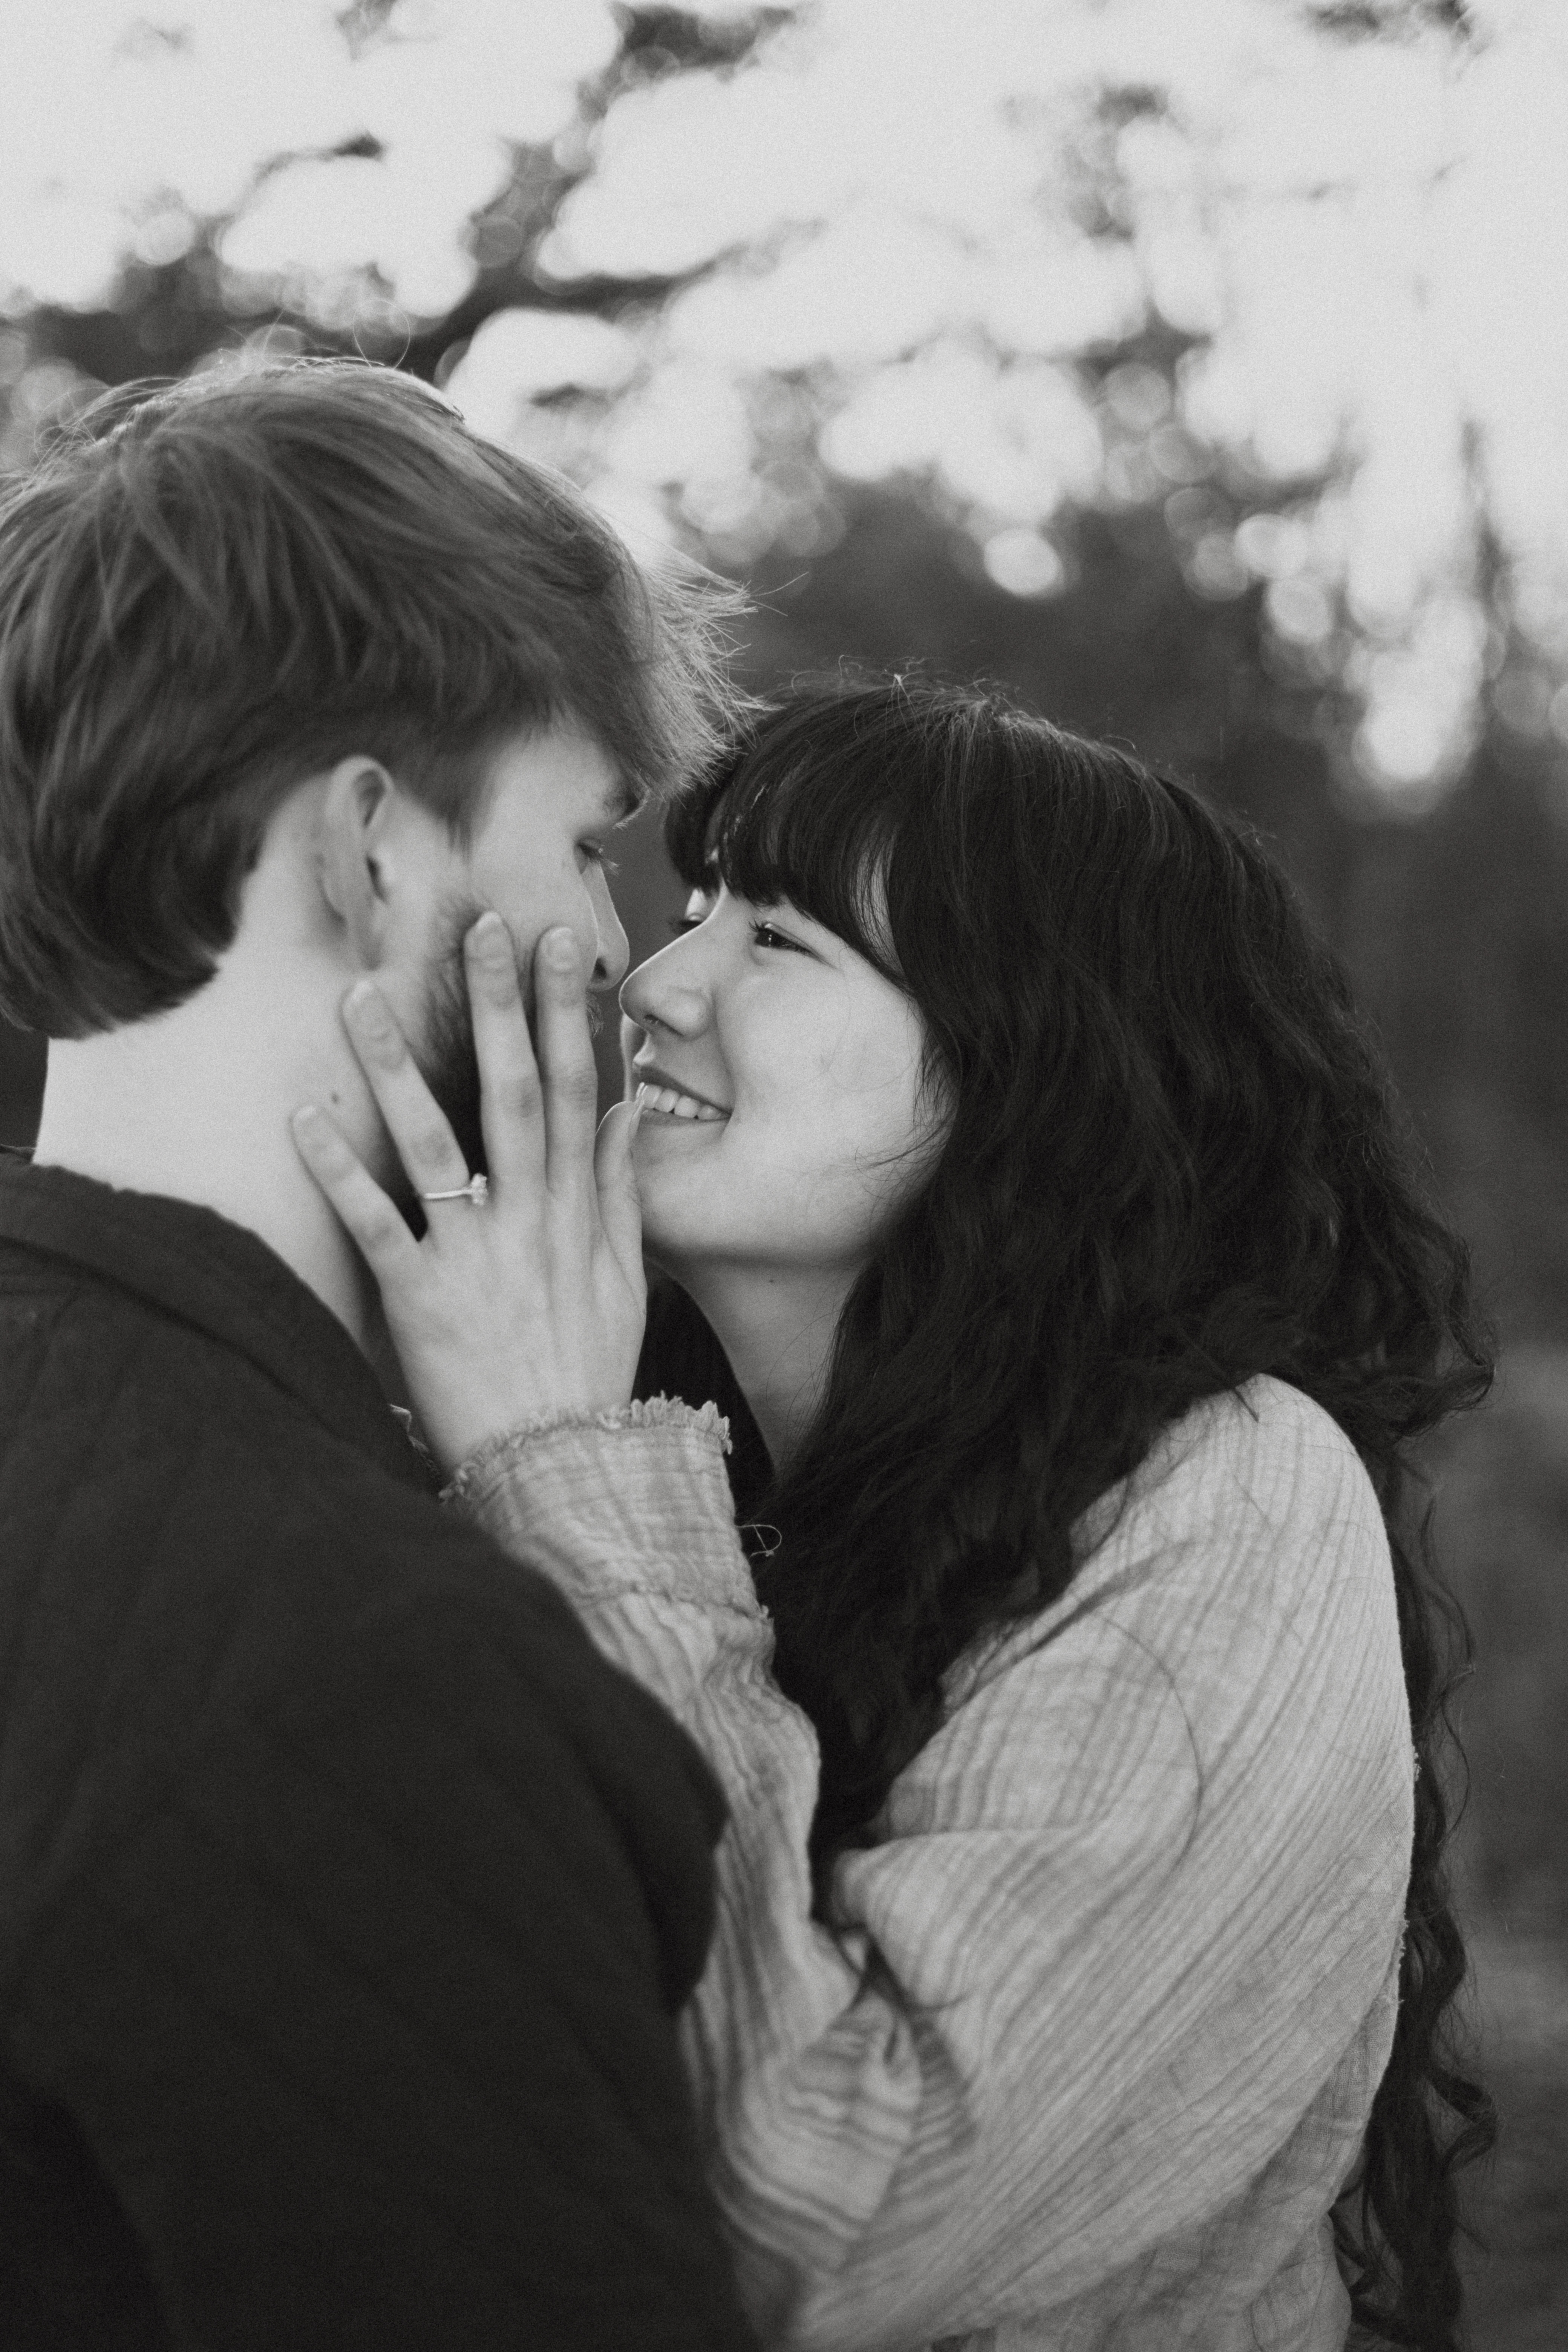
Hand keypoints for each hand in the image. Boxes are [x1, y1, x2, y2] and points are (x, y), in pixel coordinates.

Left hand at [292, 914, 645, 1474]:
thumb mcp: (628, 1282)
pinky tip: (306, 1117)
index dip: (564, 1013)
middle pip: (511, 1093)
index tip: (553, 945)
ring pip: (432, 1144)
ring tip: (362, 998)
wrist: (561, 1466)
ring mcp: (472, 1256)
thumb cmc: (589, 1374)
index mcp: (575, 1210)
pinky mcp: (419, 1298)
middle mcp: (528, 1220)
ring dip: (397, 1069)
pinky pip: (374, 1223)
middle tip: (475, 931)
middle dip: (495, 1008)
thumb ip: (619, 1193)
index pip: (572, 1089)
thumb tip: (625, 1113)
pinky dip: (340, 1171)